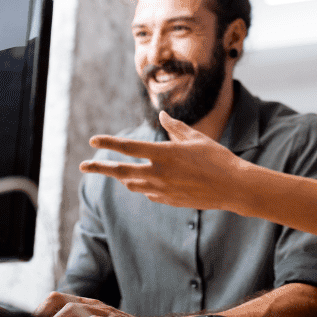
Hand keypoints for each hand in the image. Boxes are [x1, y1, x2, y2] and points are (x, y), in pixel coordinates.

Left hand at [79, 112, 245, 210]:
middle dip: (100, 167)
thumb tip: (164, 116)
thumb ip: (175, 128)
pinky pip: (149, 193)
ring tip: (116, 172)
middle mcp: (159, 173)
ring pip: (133, 184)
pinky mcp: (169, 201)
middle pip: (121, 171)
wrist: (233, 187)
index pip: (128, 147)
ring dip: (122, 177)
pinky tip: (146, 183)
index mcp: (164, 153)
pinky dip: (144, 187)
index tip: (93, 140)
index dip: (109, 143)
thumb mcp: (195, 138)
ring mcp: (162, 190)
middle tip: (83, 166)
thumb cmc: (217, 157)